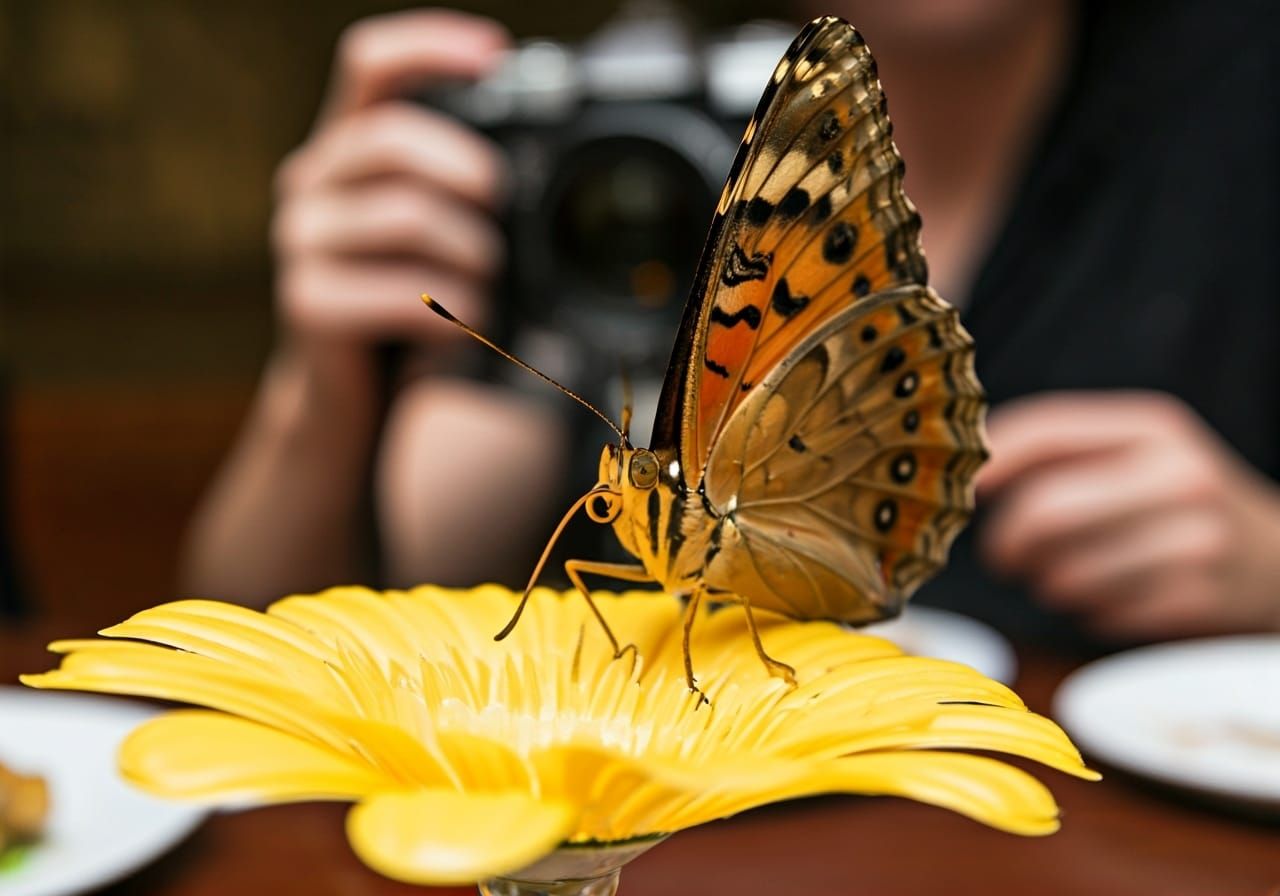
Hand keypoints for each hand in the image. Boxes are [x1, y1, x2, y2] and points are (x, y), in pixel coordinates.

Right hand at [271, 9, 509, 348]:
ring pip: (404, 215)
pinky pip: (401, 292)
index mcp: (348, 148)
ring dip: (470, 251)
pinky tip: (463, 326)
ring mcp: (301, 241)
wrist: (354, 396)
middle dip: (465, 166)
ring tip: (486, 283)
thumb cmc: (409, 303)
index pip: (370, 66)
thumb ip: (462, 190)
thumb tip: (534, 165)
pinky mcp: (307, 303)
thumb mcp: (437, 234)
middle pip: (388, 137)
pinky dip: (452, 311)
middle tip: (502, 201)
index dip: (428, 46)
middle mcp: (313, 181)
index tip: (495, 56)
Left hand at [978, 392, 1279, 639]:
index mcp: (1152, 427)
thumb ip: (1063, 450)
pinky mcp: (1197, 598)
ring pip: (1064, 573)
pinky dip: (1088, 610)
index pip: (1044, 432)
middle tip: (1000, 556)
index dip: (989, 462)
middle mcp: (1178, 476)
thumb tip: (973, 466)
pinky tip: (1109, 597)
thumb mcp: (1139, 452)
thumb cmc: (1180, 502)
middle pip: (1044, 511)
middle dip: (1005, 541)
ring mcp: (1194, 540)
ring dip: (1045, 583)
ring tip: (1062, 576)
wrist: (1278, 561)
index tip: (963, 488)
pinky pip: (1100, 612)